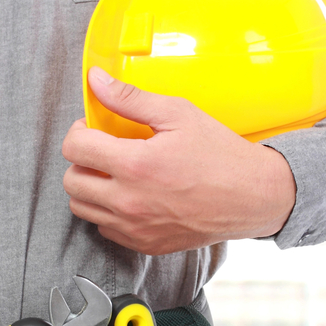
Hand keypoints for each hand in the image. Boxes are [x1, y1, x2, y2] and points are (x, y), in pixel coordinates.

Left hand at [62, 67, 296, 254]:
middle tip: (104, 150)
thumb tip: (97, 80)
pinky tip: (130, 195)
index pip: (74, 148)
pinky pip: (106, 229)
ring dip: (90, 187)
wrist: (254, 197)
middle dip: (82, 160)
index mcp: (137, 165)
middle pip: (72, 181)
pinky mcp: (146, 245)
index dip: (79, 131)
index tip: (94, 128)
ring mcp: (137, 228)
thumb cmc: (222, 155)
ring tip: (114, 173)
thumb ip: (131, 99)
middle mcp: (131, 202)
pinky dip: (108, 212)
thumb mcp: (179, 115)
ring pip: (83, 208)